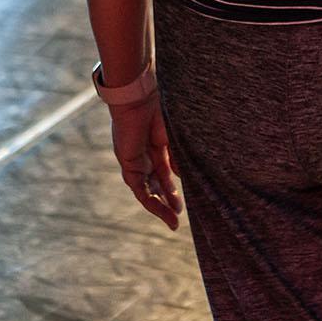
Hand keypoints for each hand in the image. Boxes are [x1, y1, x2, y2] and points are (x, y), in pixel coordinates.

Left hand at [108, 95, 180, 230]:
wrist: (138, 98)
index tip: (192, 194)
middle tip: (180, 215)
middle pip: (158, 183)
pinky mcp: (129, 166)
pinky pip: (140, 189)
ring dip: (160, 206)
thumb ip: (177, 157)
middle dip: (169, 200)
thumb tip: (183, 176)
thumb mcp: (173, 137)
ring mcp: (137, 162)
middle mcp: (146, 155)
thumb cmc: (157, 109)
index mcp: (158, 145)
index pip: (167, 170)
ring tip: (173, 222)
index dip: (177, 184)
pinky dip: (151, 202)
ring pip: (148, 191)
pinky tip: (163, 211)